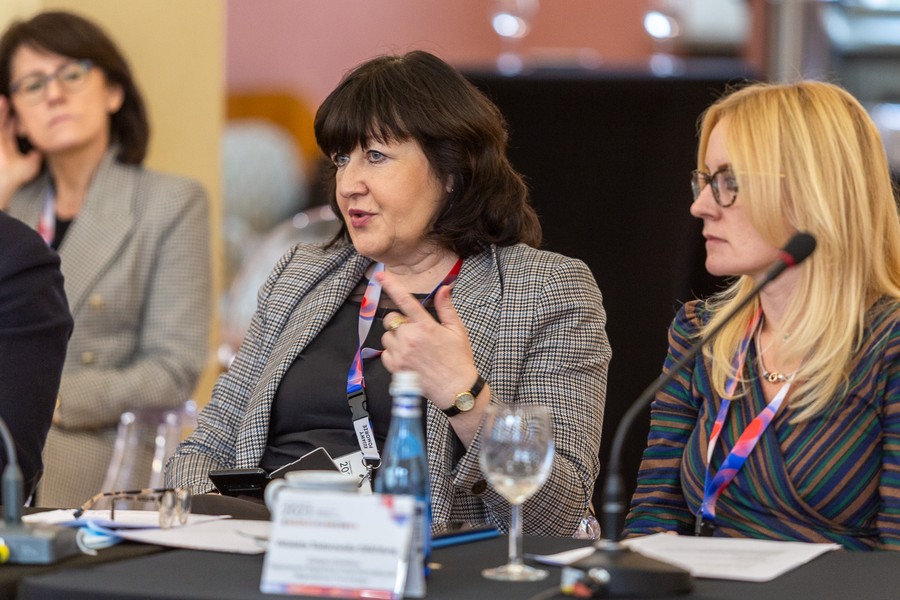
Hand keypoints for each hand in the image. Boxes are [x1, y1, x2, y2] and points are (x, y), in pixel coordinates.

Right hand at [0, 96, 41, 209]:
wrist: (2, 182)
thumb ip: (36, 156)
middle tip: (13, 100)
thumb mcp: (31, 165)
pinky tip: (1, 103)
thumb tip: (44, 150)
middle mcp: (1, 141)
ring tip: (4, 100)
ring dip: (1, 111)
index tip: (23, 111)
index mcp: (8, 146)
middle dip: (7, 111)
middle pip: (3, 121)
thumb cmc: (14, 177)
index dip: (16, 119)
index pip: (11, 128)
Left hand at [378, 271, 478, 410]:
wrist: (455, 389)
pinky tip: (408, 358)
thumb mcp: (457, 330)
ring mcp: (401, 354)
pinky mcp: (396, 368)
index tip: (380, 275)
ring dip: (396, 338)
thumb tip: (444, 288)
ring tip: (413, 347)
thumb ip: (446, 308)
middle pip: (391, 320)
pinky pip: (385, 353)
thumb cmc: (458, 359)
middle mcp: (410, 338)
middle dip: (399, 322)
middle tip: (413, 331)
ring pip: (387, 337)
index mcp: (426, 326)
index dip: (391, 285)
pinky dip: (393, 353)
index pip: (405, 300)